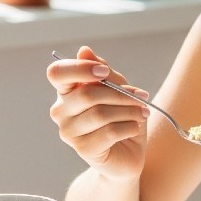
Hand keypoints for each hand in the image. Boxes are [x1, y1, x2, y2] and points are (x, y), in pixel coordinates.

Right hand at [48, 46, 149, 180]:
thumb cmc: (121, 115)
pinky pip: (109, 132)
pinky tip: (135, 127)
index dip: (80, 68)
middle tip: (142, 96)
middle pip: (87, 94)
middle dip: (120, 94)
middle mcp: (61, 111)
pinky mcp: (83, 149)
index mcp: (66, 91)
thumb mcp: (117, 87)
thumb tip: (84, 50)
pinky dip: (128, 126)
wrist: (129, 150)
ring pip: (100, 114)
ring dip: (129, 111)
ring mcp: (69, 132)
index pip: (57, 73)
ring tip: (143, 113)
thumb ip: (103, 70)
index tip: (104, 72)